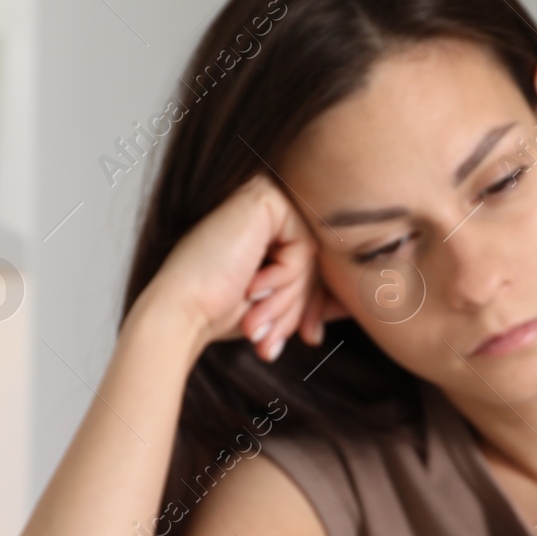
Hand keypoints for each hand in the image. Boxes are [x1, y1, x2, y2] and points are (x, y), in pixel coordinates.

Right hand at [133, 173, 349, 362]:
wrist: (182, 313)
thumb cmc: (219, 312)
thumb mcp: (279, 304)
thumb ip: (312, 295)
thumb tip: (354, 303)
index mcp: (263, 228)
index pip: (312, 263)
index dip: (314, 304)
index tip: (309, 338)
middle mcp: (264, 207)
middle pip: (314, 259)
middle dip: (301, 306)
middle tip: (273, 339)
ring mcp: (263, 196)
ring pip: (311, 255)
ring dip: (290, 298)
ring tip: (259, 322)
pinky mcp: (263, 195)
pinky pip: (304, 244)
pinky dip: (286, 276)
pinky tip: (253, 288)